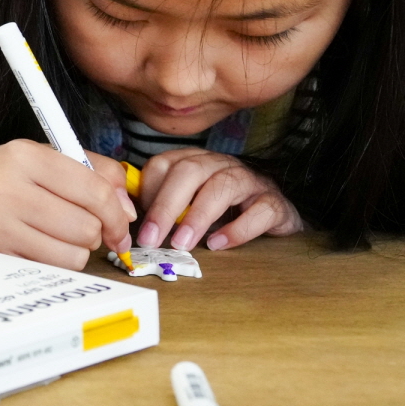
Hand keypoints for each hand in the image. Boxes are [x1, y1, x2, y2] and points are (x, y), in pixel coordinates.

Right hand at [0, 140, 136, 269]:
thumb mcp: (36, 158)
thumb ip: (89, 171)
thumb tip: (128, 210)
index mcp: (24, 156)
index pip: (94, 189)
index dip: (118, 211)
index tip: (122, 221)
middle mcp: (8, 190)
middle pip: (87, 226)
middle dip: (95, 231)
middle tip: (81, 225)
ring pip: (73, 254)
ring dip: (75, 250)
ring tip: (56, 236)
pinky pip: (51, 270)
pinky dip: (55, 263)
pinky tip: (38, 248)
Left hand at [134, 148, 303, 251]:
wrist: (274, 211)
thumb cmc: (224, 207)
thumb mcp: (190, 202)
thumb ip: (165, 207)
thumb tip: (130, 224)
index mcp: (195, 161)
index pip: (164, 164)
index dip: (148, 191)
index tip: (136, 221)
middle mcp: (220, 164)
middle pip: (189, 172)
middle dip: (165, 205)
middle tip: (150, 239)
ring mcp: (250, 180)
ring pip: (222, 186)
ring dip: (197, 216)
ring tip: (181, 243)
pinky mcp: (274, 203)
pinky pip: (259, 210)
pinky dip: (237, 229)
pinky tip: (218, 244)